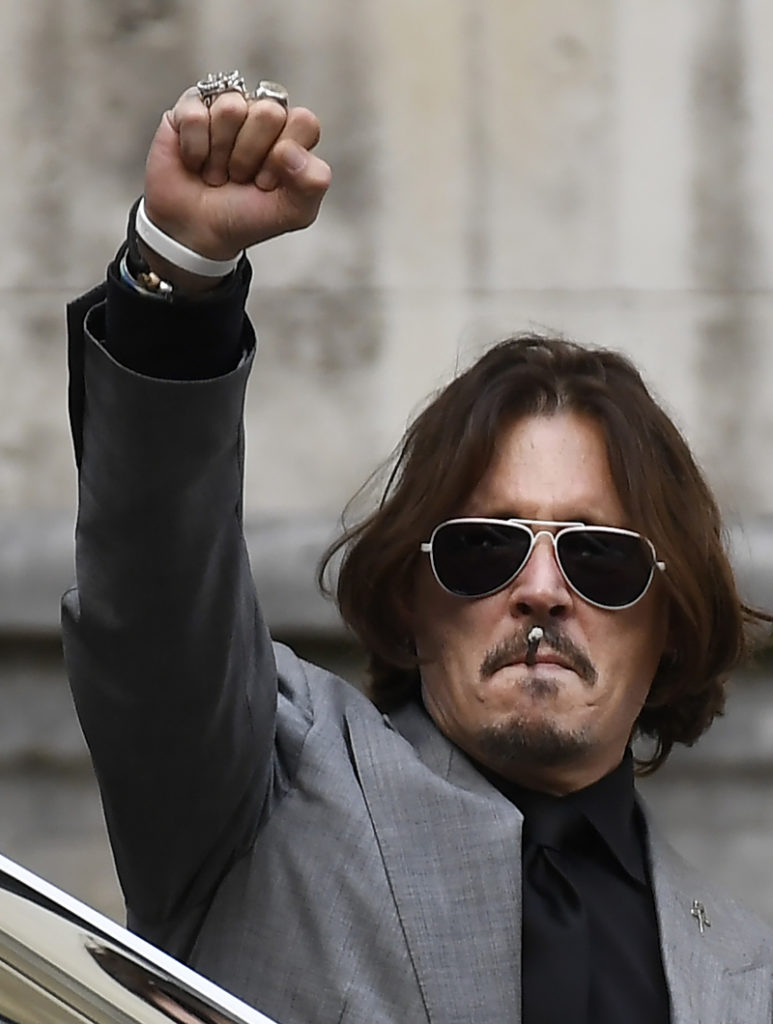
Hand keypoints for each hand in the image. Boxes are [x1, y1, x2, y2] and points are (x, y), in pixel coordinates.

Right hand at [142, 84, 331, 268]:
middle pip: (269, 112)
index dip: (285, 159)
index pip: (304, 122)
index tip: (268, 183)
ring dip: (221, 154)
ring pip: (231, 108)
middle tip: (241, 177)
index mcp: (292, 133)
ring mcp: (225, 105)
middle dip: (251, 156)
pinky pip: (195, 115)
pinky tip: (196, 162)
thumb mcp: (294, 212)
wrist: (199, 232)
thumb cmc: (247, 217)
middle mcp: (261, 113)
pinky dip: (195, 149)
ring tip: (218, 171)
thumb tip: (291, 149)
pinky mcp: (189, 106)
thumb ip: (313, 183)